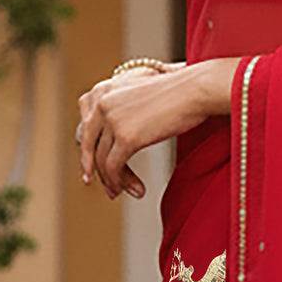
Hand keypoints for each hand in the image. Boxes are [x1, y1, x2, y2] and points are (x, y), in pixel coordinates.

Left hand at [76, 57, 241, 199]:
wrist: (195, 89)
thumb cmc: (178, 91)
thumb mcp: (140, 94)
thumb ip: (123, 108)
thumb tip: (118, 134)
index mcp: (103, 90)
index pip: (85, 126)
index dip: (87, 150)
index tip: (91, 168)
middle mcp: (102, 103)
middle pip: (89, 144)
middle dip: (93, 169)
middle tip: (103, 186)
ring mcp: (112, 120)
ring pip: (102, 160)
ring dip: (112, 180)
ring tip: (121, 192)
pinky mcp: (126, 137)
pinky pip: (114, 167)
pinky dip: (120, 182)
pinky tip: (134, 190)